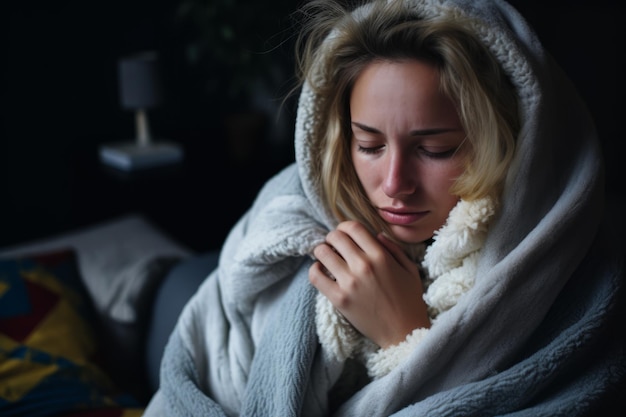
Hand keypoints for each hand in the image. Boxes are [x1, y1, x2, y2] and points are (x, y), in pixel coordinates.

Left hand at [309, 221, 429, 348]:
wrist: (403, 333)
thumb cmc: (409, 301)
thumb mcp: (410, 269)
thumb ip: (394, 248)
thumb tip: (376, 234)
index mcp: (380, 256)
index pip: (353, 228)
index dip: (345, 227)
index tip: (344, 234)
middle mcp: (363, 265)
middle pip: (335, 237)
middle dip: (332, 238)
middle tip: (334, 246)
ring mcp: (349, 282)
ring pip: (322, 253)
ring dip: (322, 252)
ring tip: (327, 259)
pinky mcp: (339, 299)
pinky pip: (315, 276)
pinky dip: (315, 270)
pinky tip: (322, 272)